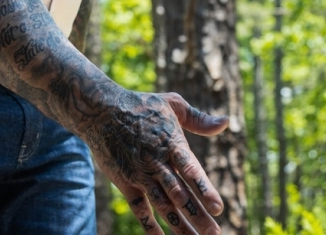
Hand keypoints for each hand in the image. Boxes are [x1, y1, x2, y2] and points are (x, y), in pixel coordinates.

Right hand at [85, 91, 229, 233]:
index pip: (191, 170)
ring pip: (162, 206)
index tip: (219, 208)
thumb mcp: (173, 104)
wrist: (100, 110)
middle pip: (180, 195)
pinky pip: (139, 209)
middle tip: (215, 234)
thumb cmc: (141, 105)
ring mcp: (140, 175)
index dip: (205, 190)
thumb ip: (199, 119)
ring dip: (180, 225)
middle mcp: (157, 163)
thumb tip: (225, 122)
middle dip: (198, 216)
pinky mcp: (125, 183)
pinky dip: (149, 225)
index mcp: (172, 144)